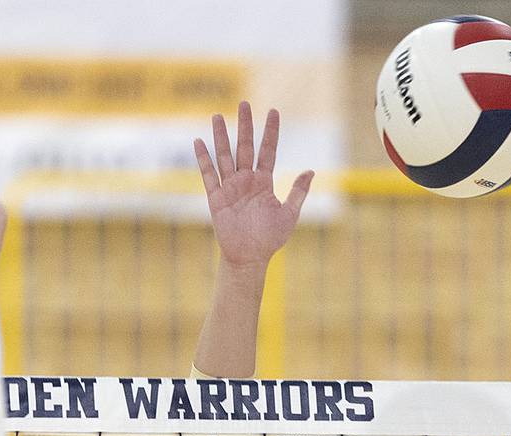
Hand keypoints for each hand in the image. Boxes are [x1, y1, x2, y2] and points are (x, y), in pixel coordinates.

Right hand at [194, 102, 313, 267]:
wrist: (249, 257)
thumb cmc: (270, 238)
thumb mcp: (290, 214)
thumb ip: (298, 192)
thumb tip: (311, 170)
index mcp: (264, 182)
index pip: (268, 151)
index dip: (270, 132)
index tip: (273, 111)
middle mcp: (247, 181)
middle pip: (245, 147)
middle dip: (245, 125)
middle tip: (243, 103)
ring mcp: (231, 188)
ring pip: (225, 156)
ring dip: (221, 136)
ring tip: (218, 115)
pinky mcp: (216, 198)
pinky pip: (209, 175)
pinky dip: (203, 159)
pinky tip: (199, 142)